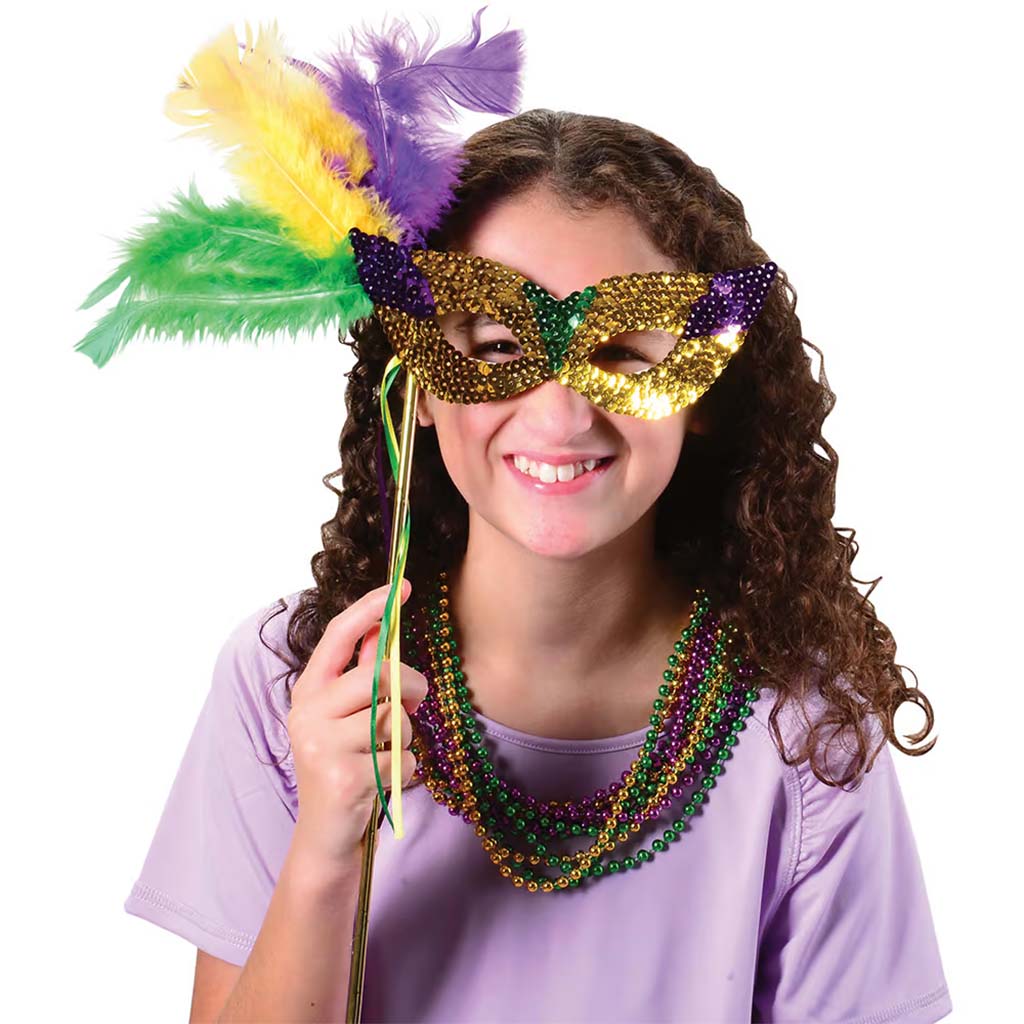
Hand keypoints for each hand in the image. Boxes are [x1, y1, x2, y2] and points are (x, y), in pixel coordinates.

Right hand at [285, 579, 428, 870]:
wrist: (324, 841)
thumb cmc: (343, 769)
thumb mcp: (348, 718)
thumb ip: (363, 674)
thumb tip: (384, 626)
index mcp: (308, 693)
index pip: (338, 636)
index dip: (370, 608)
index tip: (402, 587)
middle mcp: (307, 714)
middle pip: (378, 674)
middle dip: (412, 687)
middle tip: (417, 703)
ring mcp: (322, 747)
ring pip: (395, 718)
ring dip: (406, 737)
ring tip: (386, 754)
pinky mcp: (345, 779)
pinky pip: (403, 758)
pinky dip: (408, 771)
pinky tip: (384, 783)